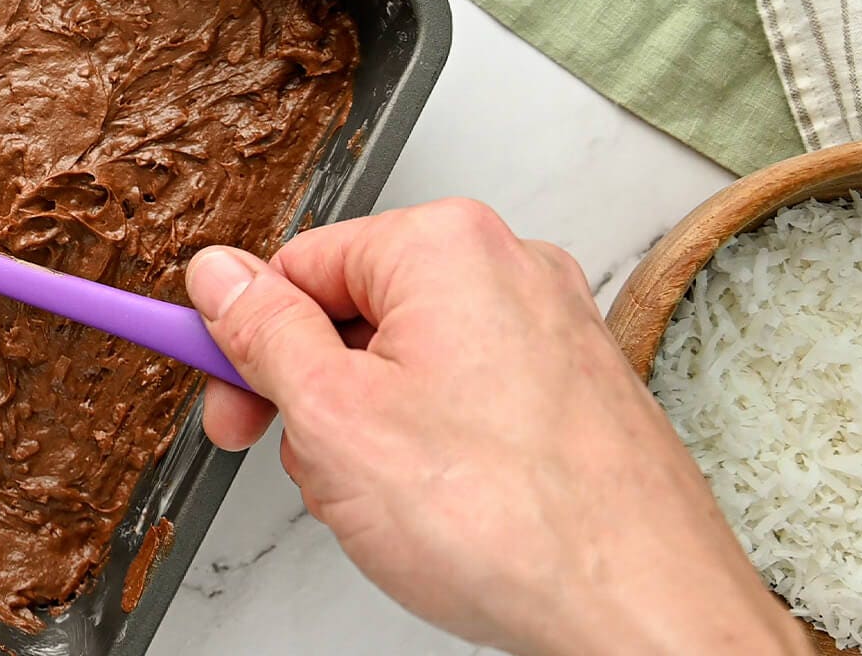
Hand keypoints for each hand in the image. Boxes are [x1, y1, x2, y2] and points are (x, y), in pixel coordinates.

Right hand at [186, 199, 809, 655]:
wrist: (643, 614)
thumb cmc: (512, 520)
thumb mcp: (331, 419)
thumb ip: (262, 333)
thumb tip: (218, 275)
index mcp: (444, 246)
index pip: (298, 265)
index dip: (245, 339)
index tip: (218, 390)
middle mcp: (510, 268)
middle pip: (354, 311)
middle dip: (313, 394)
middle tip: (295, 460)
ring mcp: (552, 331)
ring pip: (408, 364)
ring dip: (369, 431)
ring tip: (385, 503)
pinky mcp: (576, 391)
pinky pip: (467, 400)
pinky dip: (433, 451)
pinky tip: (436, 511)